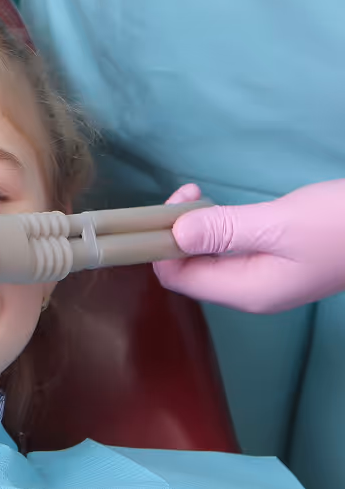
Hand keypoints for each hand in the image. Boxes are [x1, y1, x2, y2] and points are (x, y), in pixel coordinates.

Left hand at [154, 180, 344, 312]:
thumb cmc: (342, 225)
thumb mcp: (279, 223)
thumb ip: (224, 230)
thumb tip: (174, 234)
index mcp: (246, 292)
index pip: (177, 279)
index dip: (162, 246)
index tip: (174, 206)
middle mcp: (250, 294)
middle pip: (190, 271)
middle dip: (177, 235)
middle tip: (190, 194)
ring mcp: (265, 281)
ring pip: (209, 261)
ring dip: (197, 230)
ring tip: (202, 196)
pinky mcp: (277, 265)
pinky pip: (231, 253)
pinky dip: (218, 232)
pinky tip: (223, 210)